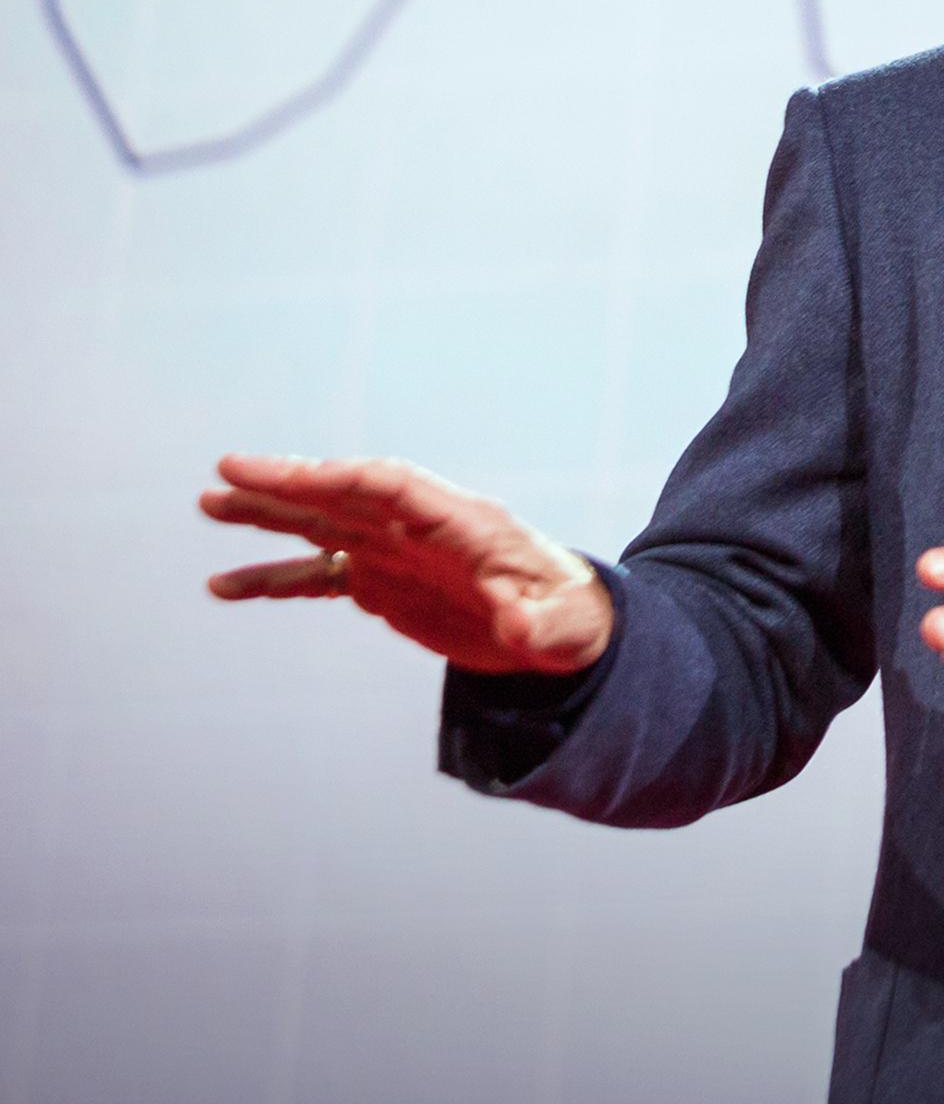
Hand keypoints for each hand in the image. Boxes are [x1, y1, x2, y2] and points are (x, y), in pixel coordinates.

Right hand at [199, 453, 613, 675]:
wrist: (566, 631)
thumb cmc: (571, 619)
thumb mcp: (562, 626)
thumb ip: (534, 623)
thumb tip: (518, 624)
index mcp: (462, 521)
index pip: (389, 486)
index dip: (335, 477)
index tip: (283, 473)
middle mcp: (421, 528)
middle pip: (346, 495)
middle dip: (288, 483)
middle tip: (225, 473)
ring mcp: (397, 552)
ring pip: (324, 525)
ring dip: (270, 516)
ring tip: (211, 506)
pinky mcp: (384, 583)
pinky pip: (321, 575)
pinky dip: (275, 579)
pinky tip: (226, 586)